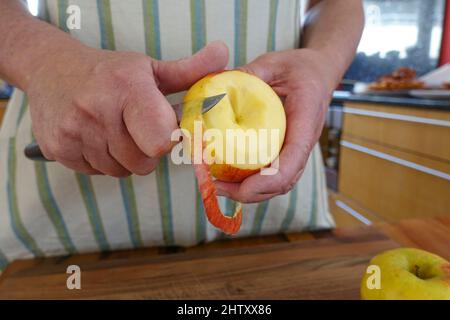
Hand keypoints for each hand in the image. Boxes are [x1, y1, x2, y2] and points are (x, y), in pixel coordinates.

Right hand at [27, 41, 228, 175]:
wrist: (50, 70)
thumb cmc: (109, 72)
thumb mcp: (150, 68)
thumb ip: (190, 70)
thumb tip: (224, 53)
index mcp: (127, 89)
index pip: (160, 141)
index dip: (167, 140)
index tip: (165, 130)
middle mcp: (97, 111)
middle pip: (142, 163)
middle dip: (147, 152)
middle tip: (138, 129)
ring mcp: (74, 132)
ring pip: (120, 171)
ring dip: (125, 158)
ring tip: (116, 131)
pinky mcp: (58, 149)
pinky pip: (97, 172)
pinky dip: (102, 161)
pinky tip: (97, 138)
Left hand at [215, 49, 337, 202]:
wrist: (320, 72)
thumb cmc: (301, 67)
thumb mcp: (273, 63)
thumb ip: (248, 74)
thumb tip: (215, 87)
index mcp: (305, 121)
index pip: (292, 161)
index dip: (269, 181)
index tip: (242, 187)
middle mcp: (304, 141)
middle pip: (283, 182)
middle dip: (251, 193)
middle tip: (217, 188)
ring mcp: (297, 149)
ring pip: (278, 183)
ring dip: (250, 192)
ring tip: (218, 186)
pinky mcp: (287, 150)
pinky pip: (274, 174)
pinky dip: (252, 182)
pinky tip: (229, 176)